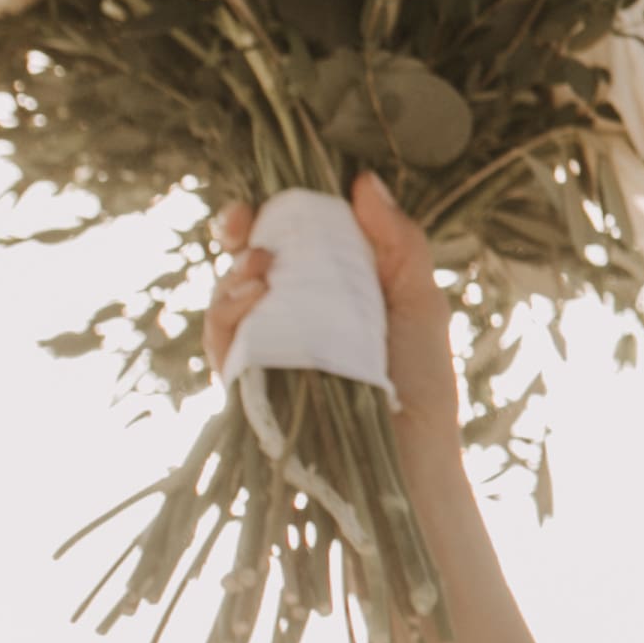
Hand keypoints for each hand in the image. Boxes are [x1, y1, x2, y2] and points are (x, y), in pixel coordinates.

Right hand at [204, 172, 463, 464]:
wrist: (409, 459)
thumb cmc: (422, 384)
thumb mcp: (419, 303)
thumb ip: (397, 243)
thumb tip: (364, 183)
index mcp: (333, 290)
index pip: (290, 242)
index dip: (269, 216)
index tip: (263, 202)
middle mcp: (294, 316)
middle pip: (245, 263)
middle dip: (237, 234)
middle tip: (244, 224)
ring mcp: (267, 350)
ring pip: (226, 298)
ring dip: (235, 274)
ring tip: (262, 267)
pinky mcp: (248, 385)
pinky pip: (221, 340)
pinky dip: (229, 313)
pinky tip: (253, 299)